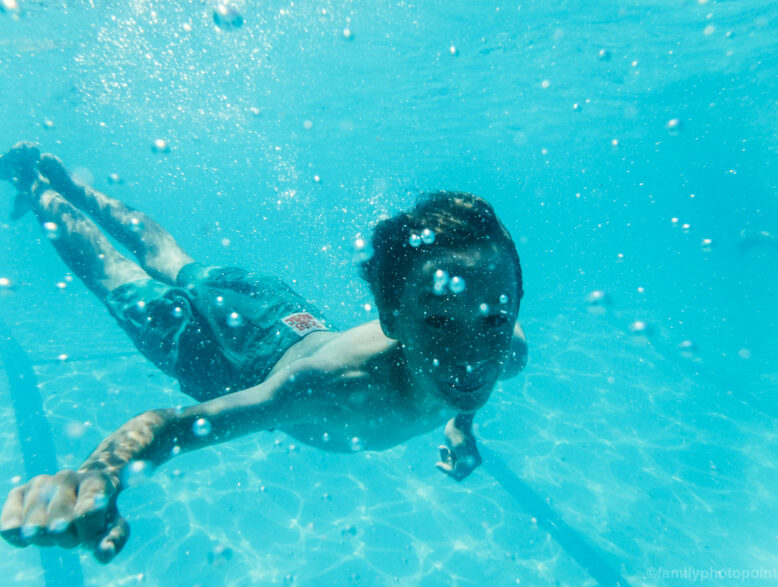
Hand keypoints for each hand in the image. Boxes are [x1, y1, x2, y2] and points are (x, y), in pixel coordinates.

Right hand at [0, 470, 128, 562]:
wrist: (81, 492)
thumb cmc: (99, 515)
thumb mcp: (114, 525)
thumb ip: (113, 540)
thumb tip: (103, 553)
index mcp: (96, 481)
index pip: (89, 504)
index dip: (87, 527)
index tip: (87, 539)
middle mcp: (67, 477)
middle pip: (61, 517)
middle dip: (67, 538)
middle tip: (72, 540)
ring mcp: (41, 482)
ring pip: (35, 522)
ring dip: (45, 539)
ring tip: (55, 536)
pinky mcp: (19, 493)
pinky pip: (9, 521)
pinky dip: (15, 536)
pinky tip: (25, 541)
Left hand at [435, 416, 481, 480]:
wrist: (459, 420)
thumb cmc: (458, 432)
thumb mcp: (458, 446)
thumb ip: (462, 459)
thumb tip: (461, 471)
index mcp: (474, 462)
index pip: (458, 476)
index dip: (448, 471)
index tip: (438, 463)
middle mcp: (472, 462)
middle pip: (455, 472)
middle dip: (446, 463)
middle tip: (442, 451)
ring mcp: (466, 459)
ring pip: (451, 466)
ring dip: (445, 458)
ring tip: (442, 447)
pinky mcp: (460, 455)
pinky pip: (451, 461)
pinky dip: (445, 455)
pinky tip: (443, 447)